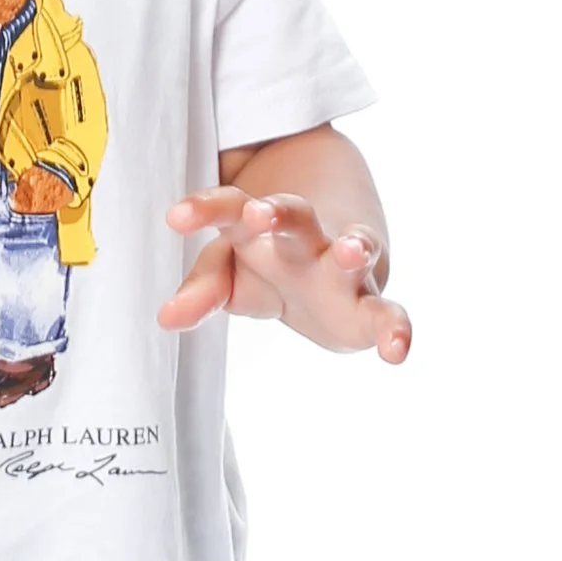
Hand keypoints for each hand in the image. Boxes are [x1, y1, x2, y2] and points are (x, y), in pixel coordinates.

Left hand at [160, 188, 413, 361]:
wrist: (344, 248)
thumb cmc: (274, 263)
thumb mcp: (233, 271)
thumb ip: (203, 290)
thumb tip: (164, 319)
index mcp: (262, 230)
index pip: (230, 210)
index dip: (205, 210)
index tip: (176, 217)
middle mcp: (305, 241)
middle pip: (294, 217)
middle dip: (277, 215)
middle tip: (257, 215)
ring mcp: (341, 268)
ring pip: (351, 247)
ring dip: (352, 247)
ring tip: (350, 251)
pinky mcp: (369, 302)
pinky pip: (386, 312)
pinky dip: (395, 328)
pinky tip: (396, 350)